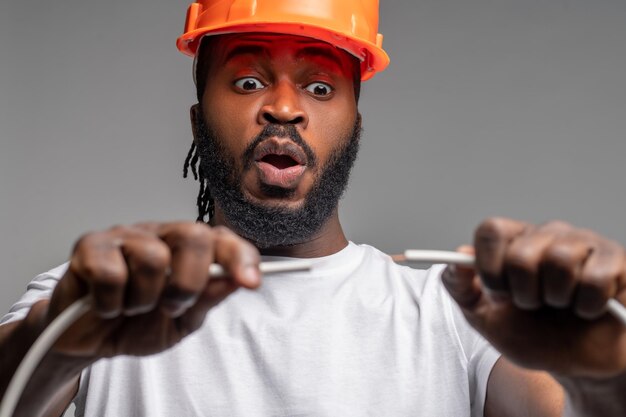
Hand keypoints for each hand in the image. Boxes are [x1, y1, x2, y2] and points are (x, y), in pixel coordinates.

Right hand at [43, 222, 260, 359]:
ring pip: (153, 257)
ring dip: (145, 298)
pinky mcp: (89, 246)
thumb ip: (209, 300)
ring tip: (132, 308)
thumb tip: (239, 280)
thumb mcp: (182, 322)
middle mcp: (160, 236)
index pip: (222, 240)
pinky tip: (106, 305)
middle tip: (172, 307)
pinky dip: (111, 302)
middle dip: (190, 282)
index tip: (251, 283)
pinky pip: (110, 272)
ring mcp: (125, 237)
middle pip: (193, 235)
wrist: (88, 341)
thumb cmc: (137, 325)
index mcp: (187, 251)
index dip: (241, 257)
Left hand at [442, 217, 625, 377]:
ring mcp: (583, 243)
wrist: (579, 365)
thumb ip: (460, 288)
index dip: (489, 267)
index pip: (490, 230)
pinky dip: (588, 306)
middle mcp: (547, 234)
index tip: (497, 294)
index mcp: (513, 242)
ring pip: (559, 260)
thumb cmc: (533, 335)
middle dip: (522, 293)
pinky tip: (588, 309)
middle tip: (533, 305)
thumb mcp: (484, 317)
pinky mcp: (616, 260)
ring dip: (556, 299)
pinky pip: (596, 278)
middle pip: (521, 252)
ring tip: (561, 306)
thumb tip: (457, 258)